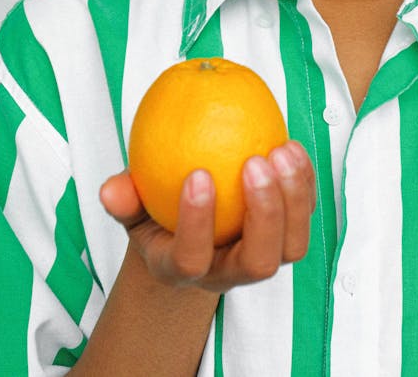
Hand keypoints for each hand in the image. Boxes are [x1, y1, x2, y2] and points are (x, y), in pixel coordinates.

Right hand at [100, 140, 315, 291]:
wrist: (191, 232)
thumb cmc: (159, 216)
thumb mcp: (134, 209)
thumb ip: (124, 200)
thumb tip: (111, 189)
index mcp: (187, 269)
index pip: (192, 260)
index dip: (196, 223)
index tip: (198, 174)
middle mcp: (231, 271)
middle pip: (258, 263)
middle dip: (263, 214)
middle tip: (253, 162)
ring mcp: (265, 255)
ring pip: (293, 245)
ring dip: (292, 197)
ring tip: (278, 150)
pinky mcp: (288, 234)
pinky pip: (306, 214)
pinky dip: (305, 181)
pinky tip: (291, 146)